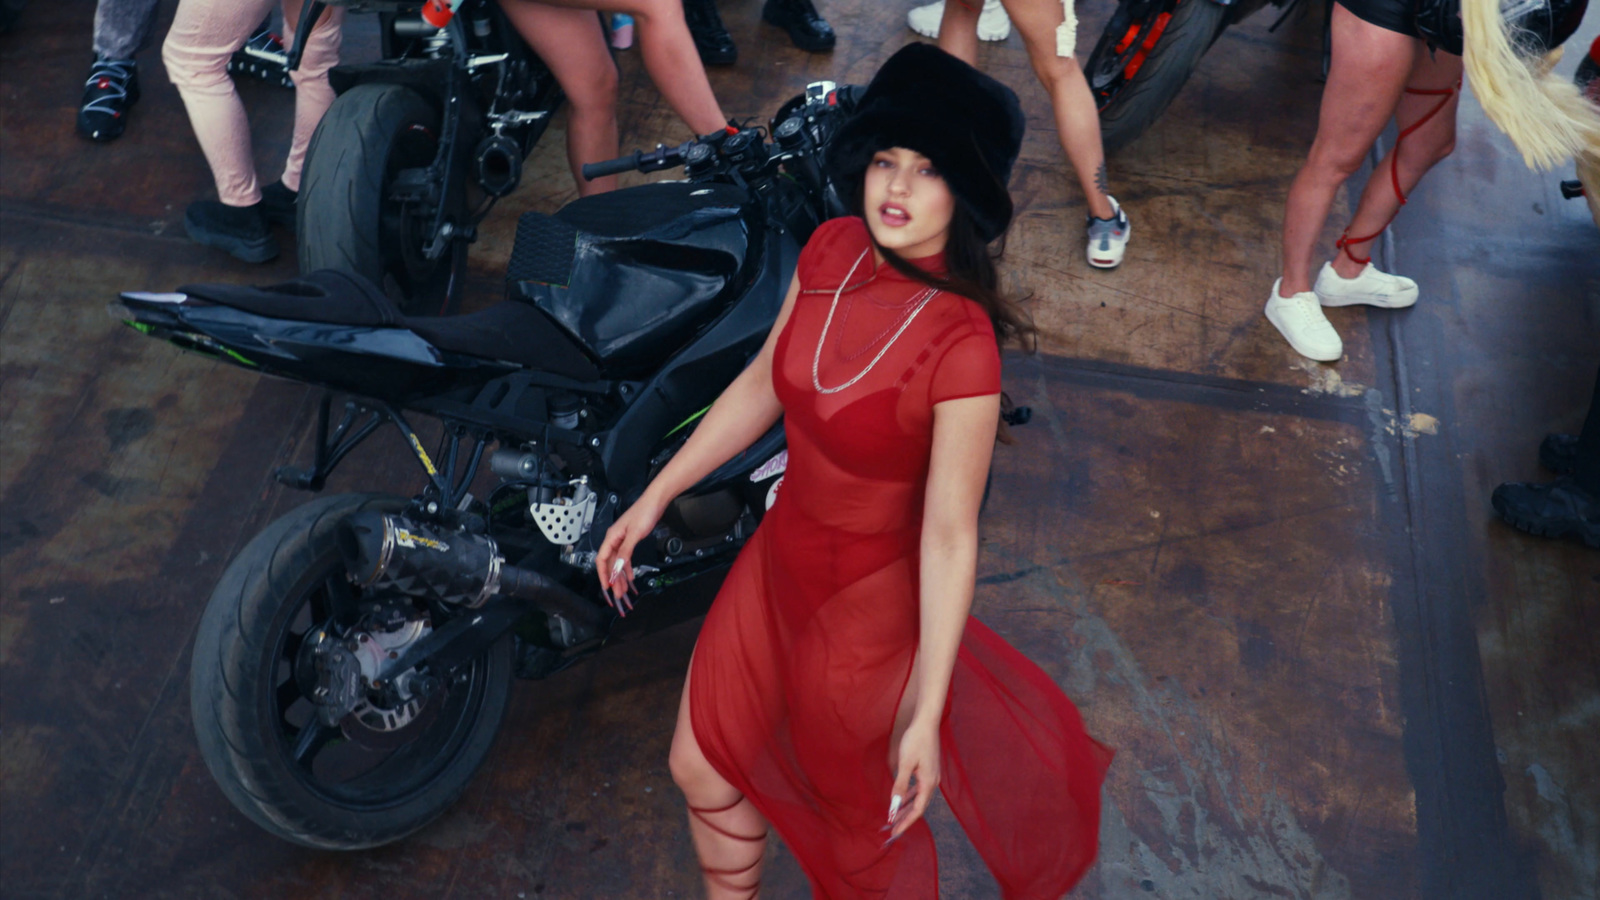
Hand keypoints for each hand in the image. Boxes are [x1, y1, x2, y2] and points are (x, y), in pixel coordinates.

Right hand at [593, 493, 665, 615]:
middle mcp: (614, 540)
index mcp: (611, 538)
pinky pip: (626, 559)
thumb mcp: (635, 534)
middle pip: (611, 565)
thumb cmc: (644, 512)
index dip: (603, 575)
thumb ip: (626, 552)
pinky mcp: (630, 541)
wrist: (656, 501)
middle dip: (614, 581)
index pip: (602, 560)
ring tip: (624, 591)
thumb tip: (618, 567)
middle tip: (618, 596)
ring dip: (621, 578)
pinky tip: (631, 578)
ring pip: (619, 564)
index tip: (607, 588)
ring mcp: (622, 541)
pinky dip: (628, 570)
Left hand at [885, 717, 939, 843]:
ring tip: (896, 818)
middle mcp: (933, 783)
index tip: (894, 832)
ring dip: (908, 809)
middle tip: (892, 830)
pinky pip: (919, 789)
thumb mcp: (905, 763)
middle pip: (919, 807)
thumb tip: (894, 804)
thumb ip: (900, 785)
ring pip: (919, 799)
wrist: (926, 722)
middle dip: (906, 819)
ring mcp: (932, 776)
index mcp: (928, 783)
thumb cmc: (915, 740)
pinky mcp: (929, 770)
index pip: (917, 810)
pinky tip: (903, 799)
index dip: (905, 822)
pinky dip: (911, 797)